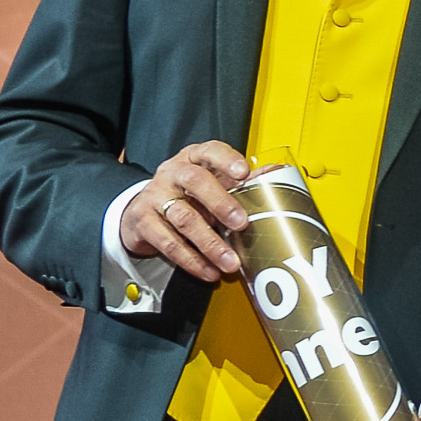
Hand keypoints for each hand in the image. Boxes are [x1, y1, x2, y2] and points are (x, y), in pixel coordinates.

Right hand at [127, 141, 255, 282]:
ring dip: (210, 244)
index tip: (244, 173)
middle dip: (222, 204)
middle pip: (196, 182)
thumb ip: (242, 181)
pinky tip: (208, 270)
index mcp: (194, 158)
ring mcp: (155, 195)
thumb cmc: (187, 194)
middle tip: (242, 224)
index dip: (227, 160)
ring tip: (230, 261)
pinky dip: (191, 260)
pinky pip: (168, 243)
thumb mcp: (212, 182)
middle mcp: (173, 173)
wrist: (143, 211)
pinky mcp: (143, 221)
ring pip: (184, 218)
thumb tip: (278, 175)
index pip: (211, 151)